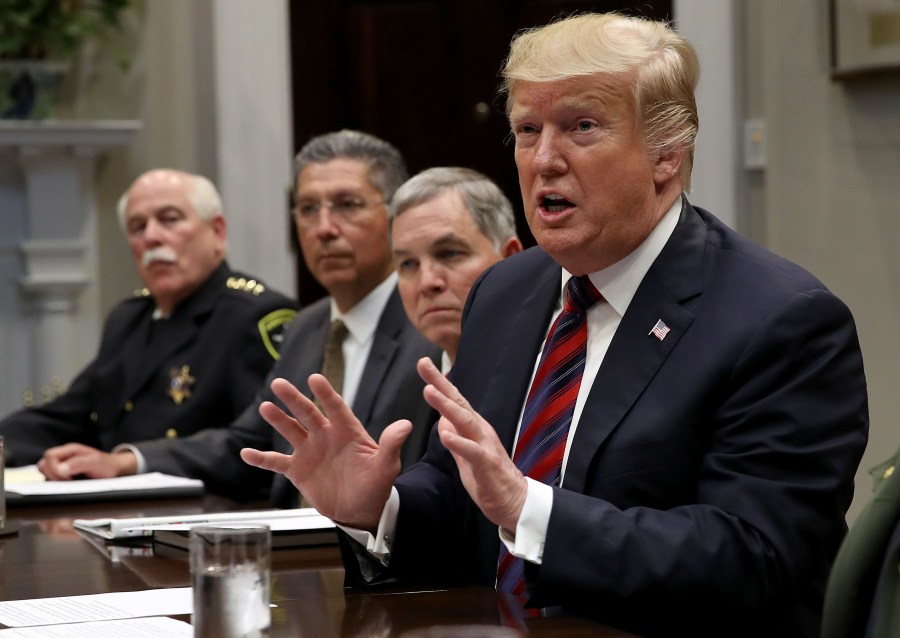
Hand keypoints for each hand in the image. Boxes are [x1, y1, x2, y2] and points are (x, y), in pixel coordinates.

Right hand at [37, 443, 136, 479]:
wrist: (115, 472)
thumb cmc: (106, 464)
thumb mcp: (96, 461)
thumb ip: (78, 463)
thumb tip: (60, 469)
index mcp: (69, 450)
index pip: (49, 456)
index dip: (54, 467)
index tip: (66, 477)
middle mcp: (63, 459)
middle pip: (43, 465)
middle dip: (52, 475)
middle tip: (68, 482)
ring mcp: (62, 469)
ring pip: (46, 475)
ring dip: (55, 482)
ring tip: (70, 486)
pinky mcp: (63, 480)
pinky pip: (52, 483)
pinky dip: (57, 487)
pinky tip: (69, 489)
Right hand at [240, 375, 410, 531]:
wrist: (360, 510)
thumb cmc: (376, 485)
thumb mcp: (386, 466)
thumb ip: (391, 444)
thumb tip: (406, 424)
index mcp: (347, 431)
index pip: (335, 407)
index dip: (325, 394)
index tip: (314, 378)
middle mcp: (326, 436)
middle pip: (307, 413)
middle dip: (294, 399)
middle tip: (279, 384)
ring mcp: (310, 451)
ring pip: (291, 430)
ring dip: (278, 420)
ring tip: (265, 407)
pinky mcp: (298, 470)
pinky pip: (277, 462)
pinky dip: (261, 458)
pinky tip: (246, 453)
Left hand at [418, 357, 527, 531]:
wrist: (514, 502)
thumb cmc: (489, 478)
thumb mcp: (465, 455)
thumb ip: (455, 437)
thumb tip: (442, 420)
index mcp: (473, 427)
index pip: (454, 400)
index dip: (438, 382)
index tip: (423, 363)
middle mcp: (480, 430)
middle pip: (458, 402)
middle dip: (440, 383)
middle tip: (423, 364)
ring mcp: (485, 445)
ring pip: (464, 421)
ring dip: (446, 405)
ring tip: (429, 390)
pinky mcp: (487, 465)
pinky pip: (472, 451)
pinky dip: (458, 442)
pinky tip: (445, 434)